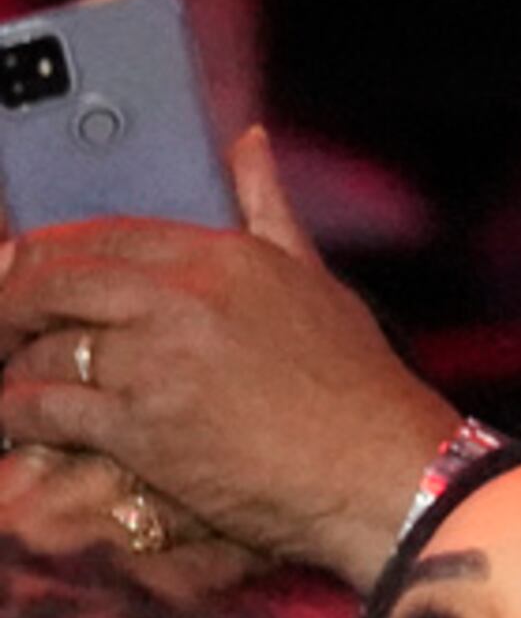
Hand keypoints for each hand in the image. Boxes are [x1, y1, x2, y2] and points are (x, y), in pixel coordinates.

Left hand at [0, 127, 460, 589]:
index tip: (20, 267)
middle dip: (9, 301)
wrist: (386, 476)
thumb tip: (247, 141)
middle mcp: (180, 299)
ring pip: (43, 346)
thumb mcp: (316, 280)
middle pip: (54, 281)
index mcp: (220, 255)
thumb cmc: (361, 387)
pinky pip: (49, 408)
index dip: (45, 251)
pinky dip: (20, 413)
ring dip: (13, 362)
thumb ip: (268, 207)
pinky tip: (13, 418)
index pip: (101, 234)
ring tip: (9, 375)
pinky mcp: (142, 428)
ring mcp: (156, 364)